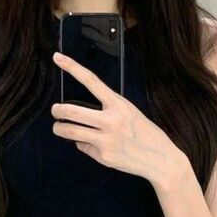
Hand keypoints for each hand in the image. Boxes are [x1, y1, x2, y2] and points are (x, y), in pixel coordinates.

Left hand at [51, 50, 181, 183]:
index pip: (91, 81)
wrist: (161, 159)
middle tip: (55, 110)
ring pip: (69, 132)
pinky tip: (94, 145)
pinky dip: (82, 145)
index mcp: (119, 104)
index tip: (57, 57)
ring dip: (59, 129)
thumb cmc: (145, 133)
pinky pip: (82, 147)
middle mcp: (111, 121)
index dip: (72, 67)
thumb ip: (107, 109)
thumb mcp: (129, 112)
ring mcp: (106, 140)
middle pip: (70, 111)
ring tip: (58, 128)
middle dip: (57, 110)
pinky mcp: (103, 157)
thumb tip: (81, 113)